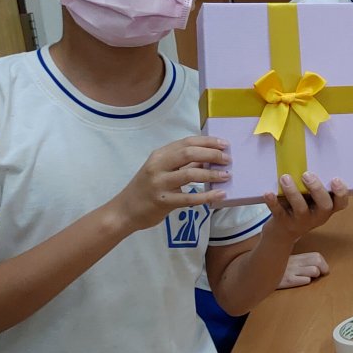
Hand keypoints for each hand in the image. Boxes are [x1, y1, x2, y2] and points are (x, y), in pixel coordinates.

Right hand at [112, 136, 231, 230]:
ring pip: (190, 174)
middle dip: (212, 154)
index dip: (208, 141)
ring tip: (227, 175)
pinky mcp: (163, 201)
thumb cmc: (146, 189)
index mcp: (159, 155)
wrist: (124, 211)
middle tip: (227, 159)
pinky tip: (220, 194)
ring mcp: (159, 183)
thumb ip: (183, 163)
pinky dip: (207, 196)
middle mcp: (158, 166)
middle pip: (189, 153)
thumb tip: (209, 157)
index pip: (186, 142)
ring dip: (212, 174)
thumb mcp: (161, 170)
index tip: (225, 144)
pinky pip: (189, 198)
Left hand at [261, 172, 348, 245]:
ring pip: (300, 208)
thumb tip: (310, 159)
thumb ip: (315, 188)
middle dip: (317, 189)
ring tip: (285, 178)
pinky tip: (268, 193)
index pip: (341, 203)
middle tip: (307, 175)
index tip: (335, 179)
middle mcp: (317, 216)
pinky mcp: (283, 221)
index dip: (342, 192)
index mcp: (327, 209)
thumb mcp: (312, 202)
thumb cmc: (302, 209)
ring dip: (293, 192)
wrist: (283, 234)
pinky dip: (273, 202)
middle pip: (324, 206)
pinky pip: (278, 212)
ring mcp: (300, 221)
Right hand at [278, 251, 329, 288]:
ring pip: (313, 270)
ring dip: (315, 275)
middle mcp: (295, 262)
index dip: (323, 263)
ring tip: (310, 278)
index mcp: (297, 257)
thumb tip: (316, 262)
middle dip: (323, 269)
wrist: (258, 274)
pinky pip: (303, 280)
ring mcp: (291, 271)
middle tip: (320, 275)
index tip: (323, 269)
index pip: (316, 256)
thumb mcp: (287, 260)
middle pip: (317, 261)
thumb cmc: (276, 269)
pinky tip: (301, 282)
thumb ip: (300, 259)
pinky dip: (305, 281)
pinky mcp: (287, 281)